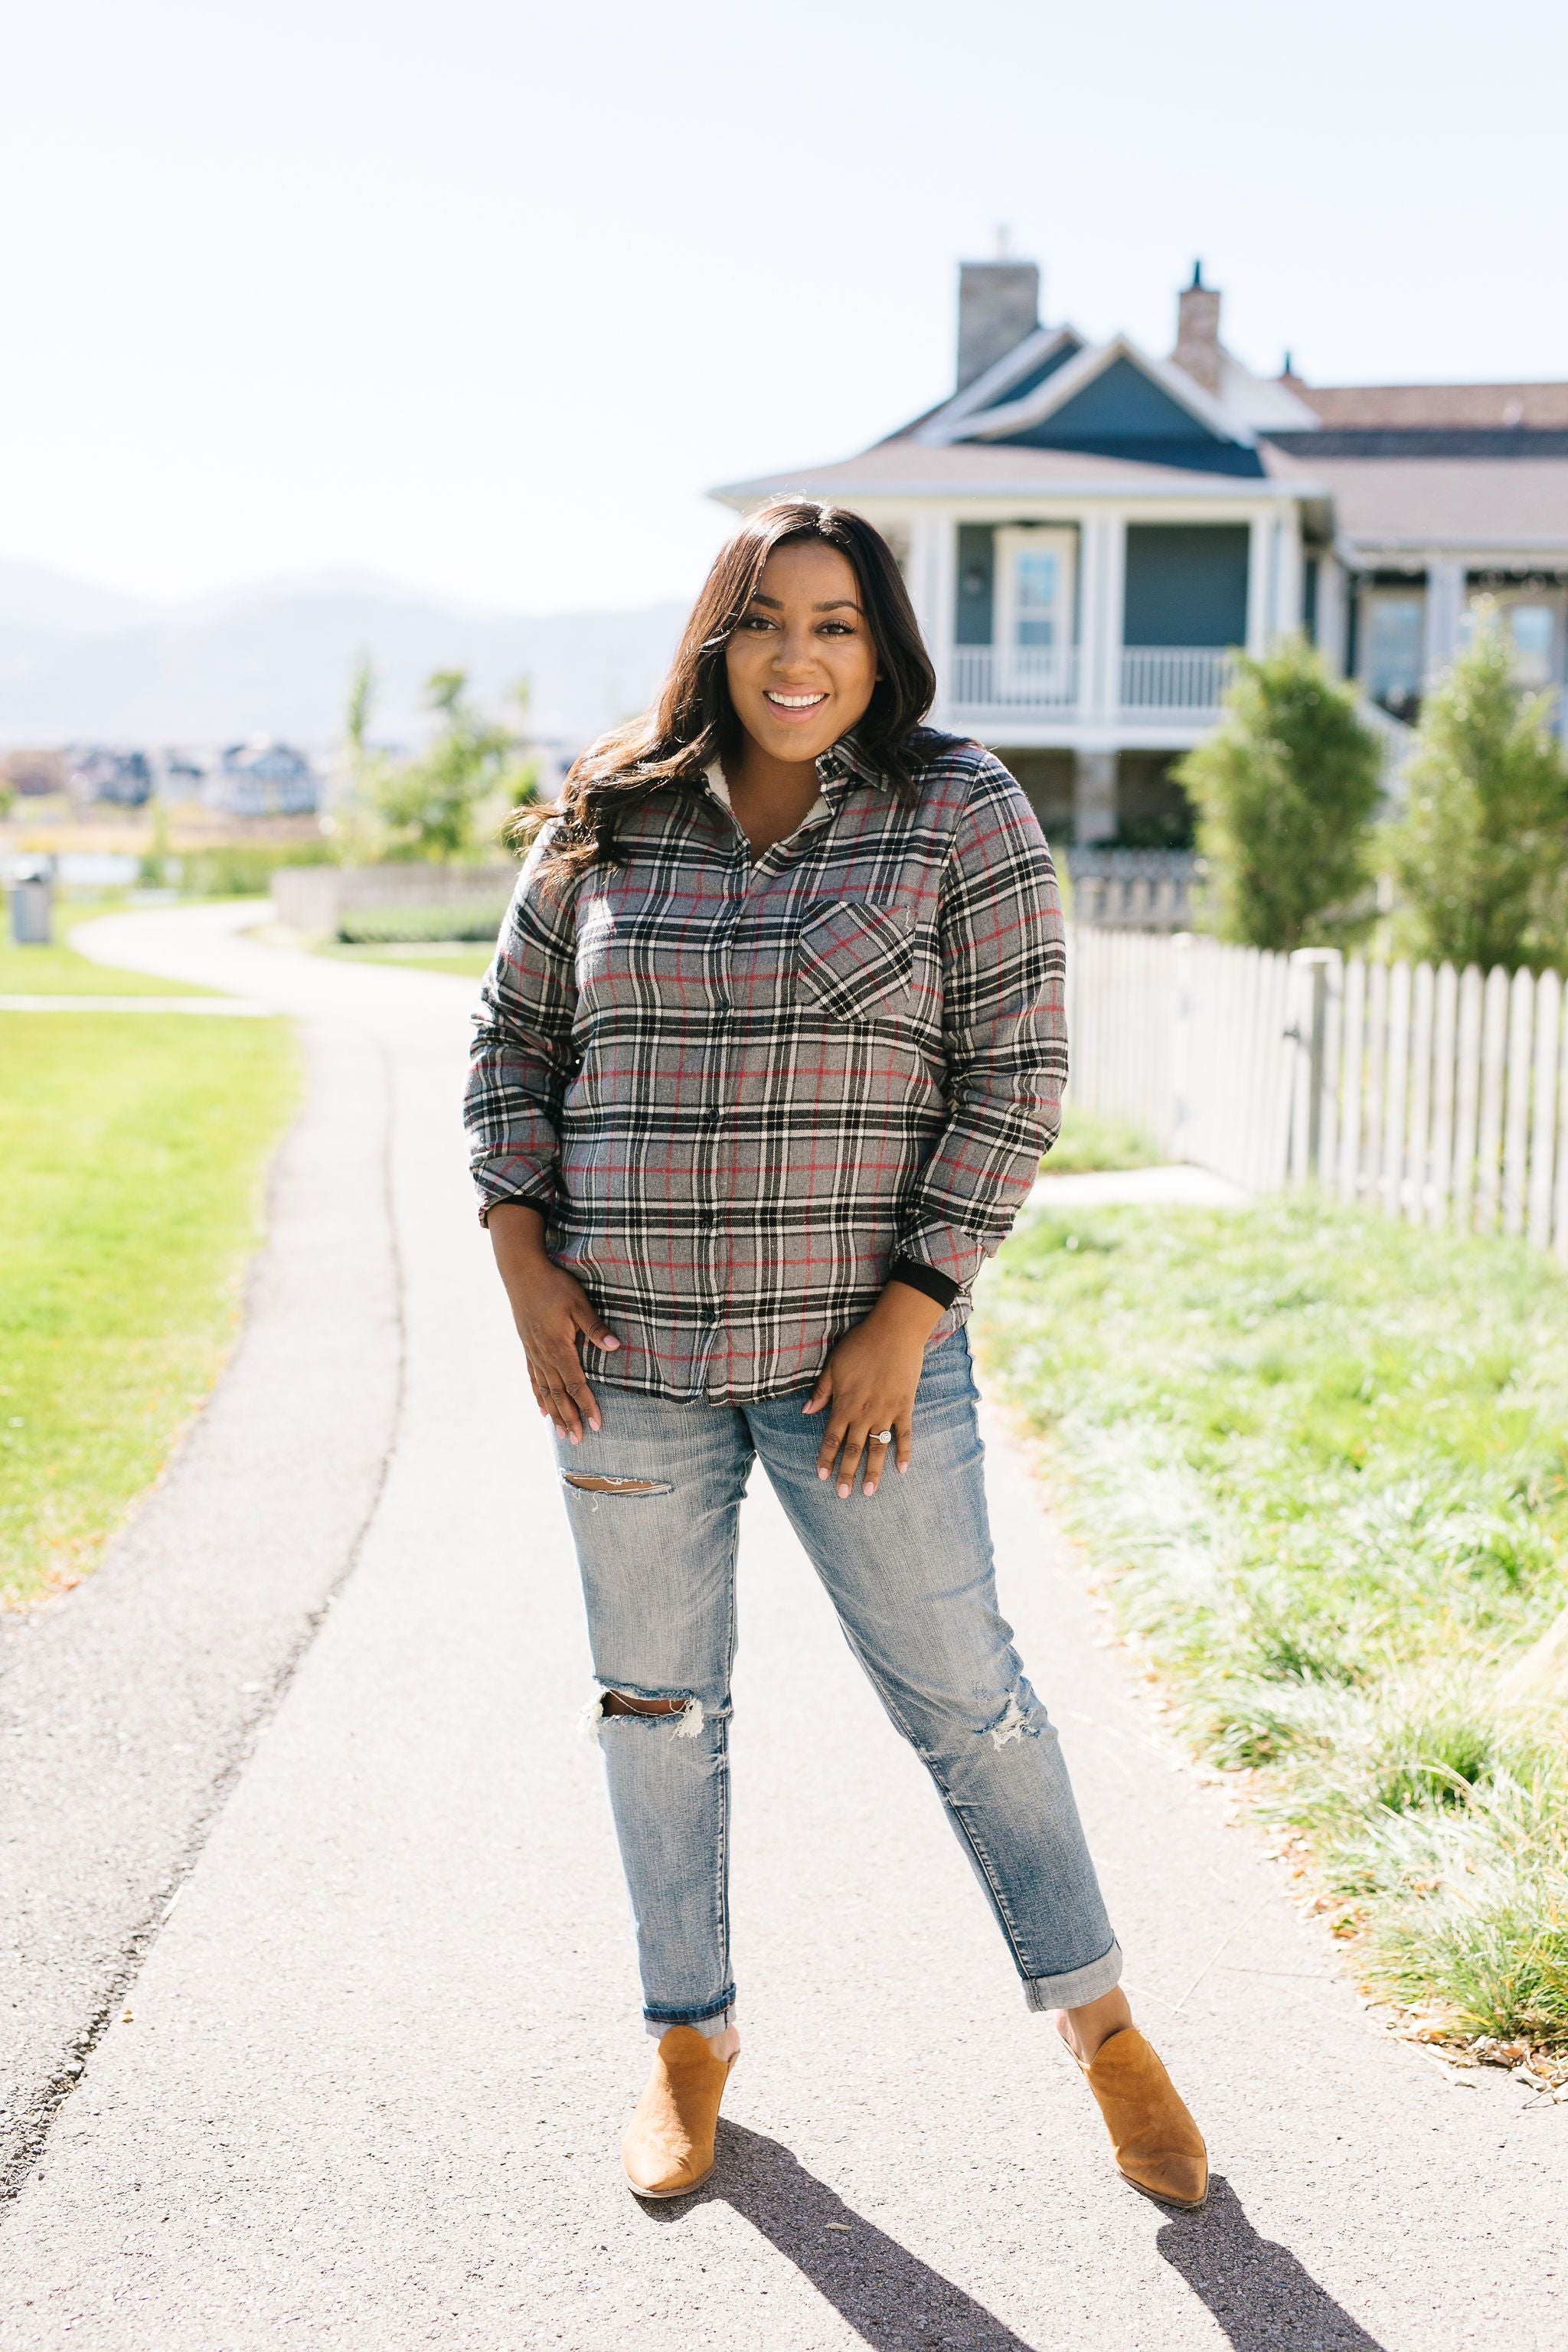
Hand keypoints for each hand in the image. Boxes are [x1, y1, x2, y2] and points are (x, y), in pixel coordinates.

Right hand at [487, 1202, 618, 1443]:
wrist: (521, 1273)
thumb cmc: (554, 1285)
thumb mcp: (579, 1303)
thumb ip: (595, 1327)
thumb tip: (615, 1347)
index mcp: (558, 1348)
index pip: (576, 1384)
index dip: (586, 1406)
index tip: (596, 1425)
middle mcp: (543, 1355)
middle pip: (558, 1394)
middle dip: (569, 1418)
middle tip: (577, 1441)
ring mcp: (533, 1353)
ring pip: (544, 1390)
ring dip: (554, 1413)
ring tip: (561, 1433)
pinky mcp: (527, 1346)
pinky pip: (533, 1378)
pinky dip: (538, 1395)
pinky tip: (541, 1408)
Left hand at [803, 1281, 943, 1497]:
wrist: (894, 1332)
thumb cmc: (860, 1344)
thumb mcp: (833, 1365)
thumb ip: (822, 1391)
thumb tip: (806, 1411)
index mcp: (844, 1404)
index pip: (832, 1438)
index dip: (826, 1459)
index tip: (822, 1477)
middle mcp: (864, 1413)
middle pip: (853, 1449)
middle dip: (847, 1474)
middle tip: (843, 1495)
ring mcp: (886, 1412)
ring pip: (878, 1448)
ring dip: (874, 1471)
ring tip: (870, 1492)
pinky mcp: (905, 1407)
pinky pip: (905, 1434)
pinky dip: (905, 1452)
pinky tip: (903, 1469)